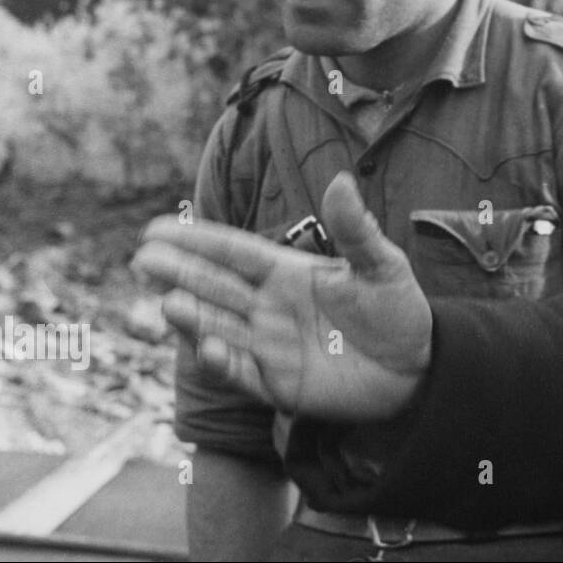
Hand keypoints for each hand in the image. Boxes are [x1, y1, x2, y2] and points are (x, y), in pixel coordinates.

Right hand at [133, 171, 430, 420]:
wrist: (419, 367)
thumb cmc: (398, 309)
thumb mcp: (382, 265)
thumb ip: (356, 229)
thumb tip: (340, 180)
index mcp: (288, 272)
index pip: (234, 252)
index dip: (197, 241)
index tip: (157, 228)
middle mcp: (269, 306)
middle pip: (215, 286)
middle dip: (180, 273)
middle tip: (143, 259)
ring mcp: (270, 345)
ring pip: (218, 327)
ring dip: (191, 316)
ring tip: (167, 302)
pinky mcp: (278, 383)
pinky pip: (241, 371)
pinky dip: (221, 361)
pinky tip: (206, 346)